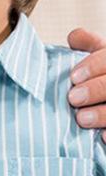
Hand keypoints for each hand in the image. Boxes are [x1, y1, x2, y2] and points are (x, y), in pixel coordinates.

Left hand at [67, 27, 105, 141]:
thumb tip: (75, 37)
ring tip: (82, 119)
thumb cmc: (103, 77)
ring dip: (105, 113)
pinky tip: (102, 138)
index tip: (73, 77)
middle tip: (73, 99)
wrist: (105, 99)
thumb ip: (88, 46)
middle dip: (97, 89)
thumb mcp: (100, 58)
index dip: (94, 65)